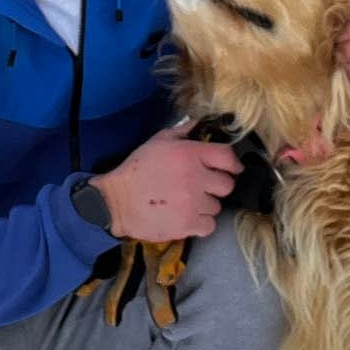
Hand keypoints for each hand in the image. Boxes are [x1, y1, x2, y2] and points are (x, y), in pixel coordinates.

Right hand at [91, 123, 242, 240]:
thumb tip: (201, 124)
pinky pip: (209, 225)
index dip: (232, 163)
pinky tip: (188, 216)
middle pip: (227, 185)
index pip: (227, 156)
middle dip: (217, 185)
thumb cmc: (137, 168)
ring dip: (206, 204)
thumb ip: (183, 131)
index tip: (231, 168)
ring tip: (188, 202)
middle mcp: (195, 178)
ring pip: (217, 206)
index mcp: (189, 154)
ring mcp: (193, 204)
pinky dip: (201, 223)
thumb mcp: (158, 141)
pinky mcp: (188, 225)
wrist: (117, 200)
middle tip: (203, 186)